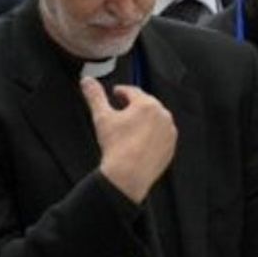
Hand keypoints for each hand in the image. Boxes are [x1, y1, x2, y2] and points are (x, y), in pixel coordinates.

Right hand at [81, 78, 176, 203]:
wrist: (128, 175)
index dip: (122, 91)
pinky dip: (151, 134)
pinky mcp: (171, 146)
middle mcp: (163, 115)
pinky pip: (161, 135)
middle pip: (146, 104)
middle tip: (122, 107)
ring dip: (143, 119)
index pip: (133, 91)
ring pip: (155, 119)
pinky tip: (139, 140)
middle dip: (133, 104)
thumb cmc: (116, 147)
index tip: (116, 93)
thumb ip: (95, 96)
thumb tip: (87, 81)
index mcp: (147, 105)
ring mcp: (169, 132)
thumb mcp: (101, 117)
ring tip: (130, 125)